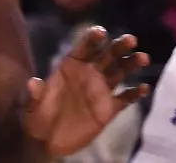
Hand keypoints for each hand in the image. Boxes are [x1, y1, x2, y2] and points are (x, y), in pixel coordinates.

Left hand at [21, 27, 149, 155]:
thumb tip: (32, 83)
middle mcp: (90, 73)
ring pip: (121, 71)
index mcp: (72, 67)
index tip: (100, 33)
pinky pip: (126, 97)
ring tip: (142, 58)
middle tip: (130, 40)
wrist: (47, 142)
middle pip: (109, 54)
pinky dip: (135, 93)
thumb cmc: (37, 119)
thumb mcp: (32, 108)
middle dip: (120, 45)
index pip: (85, 48)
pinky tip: (143, 89)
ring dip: (132, 63)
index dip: (92, 39)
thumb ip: (35, 95)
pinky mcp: (109, 108)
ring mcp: (101, 90)